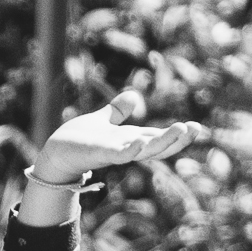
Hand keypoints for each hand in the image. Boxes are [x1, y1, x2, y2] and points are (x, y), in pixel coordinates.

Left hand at [34, 89, 206, 182]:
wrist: (55, 154)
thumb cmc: (77, 140)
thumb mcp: (102, 120)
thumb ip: (117, 111)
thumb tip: (134, 95)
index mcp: (131, 140)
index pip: (159, 138)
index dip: (177, 134)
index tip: (196, 127)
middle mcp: (126, 148)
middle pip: (158, 146)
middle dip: (177, 139)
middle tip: (196, 129)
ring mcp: (115, 152)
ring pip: (144, 150)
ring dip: (163, 142)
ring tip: (180, 130)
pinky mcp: (99, 154)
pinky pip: (119, 155)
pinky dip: (131, 150)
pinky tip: (141, 142)